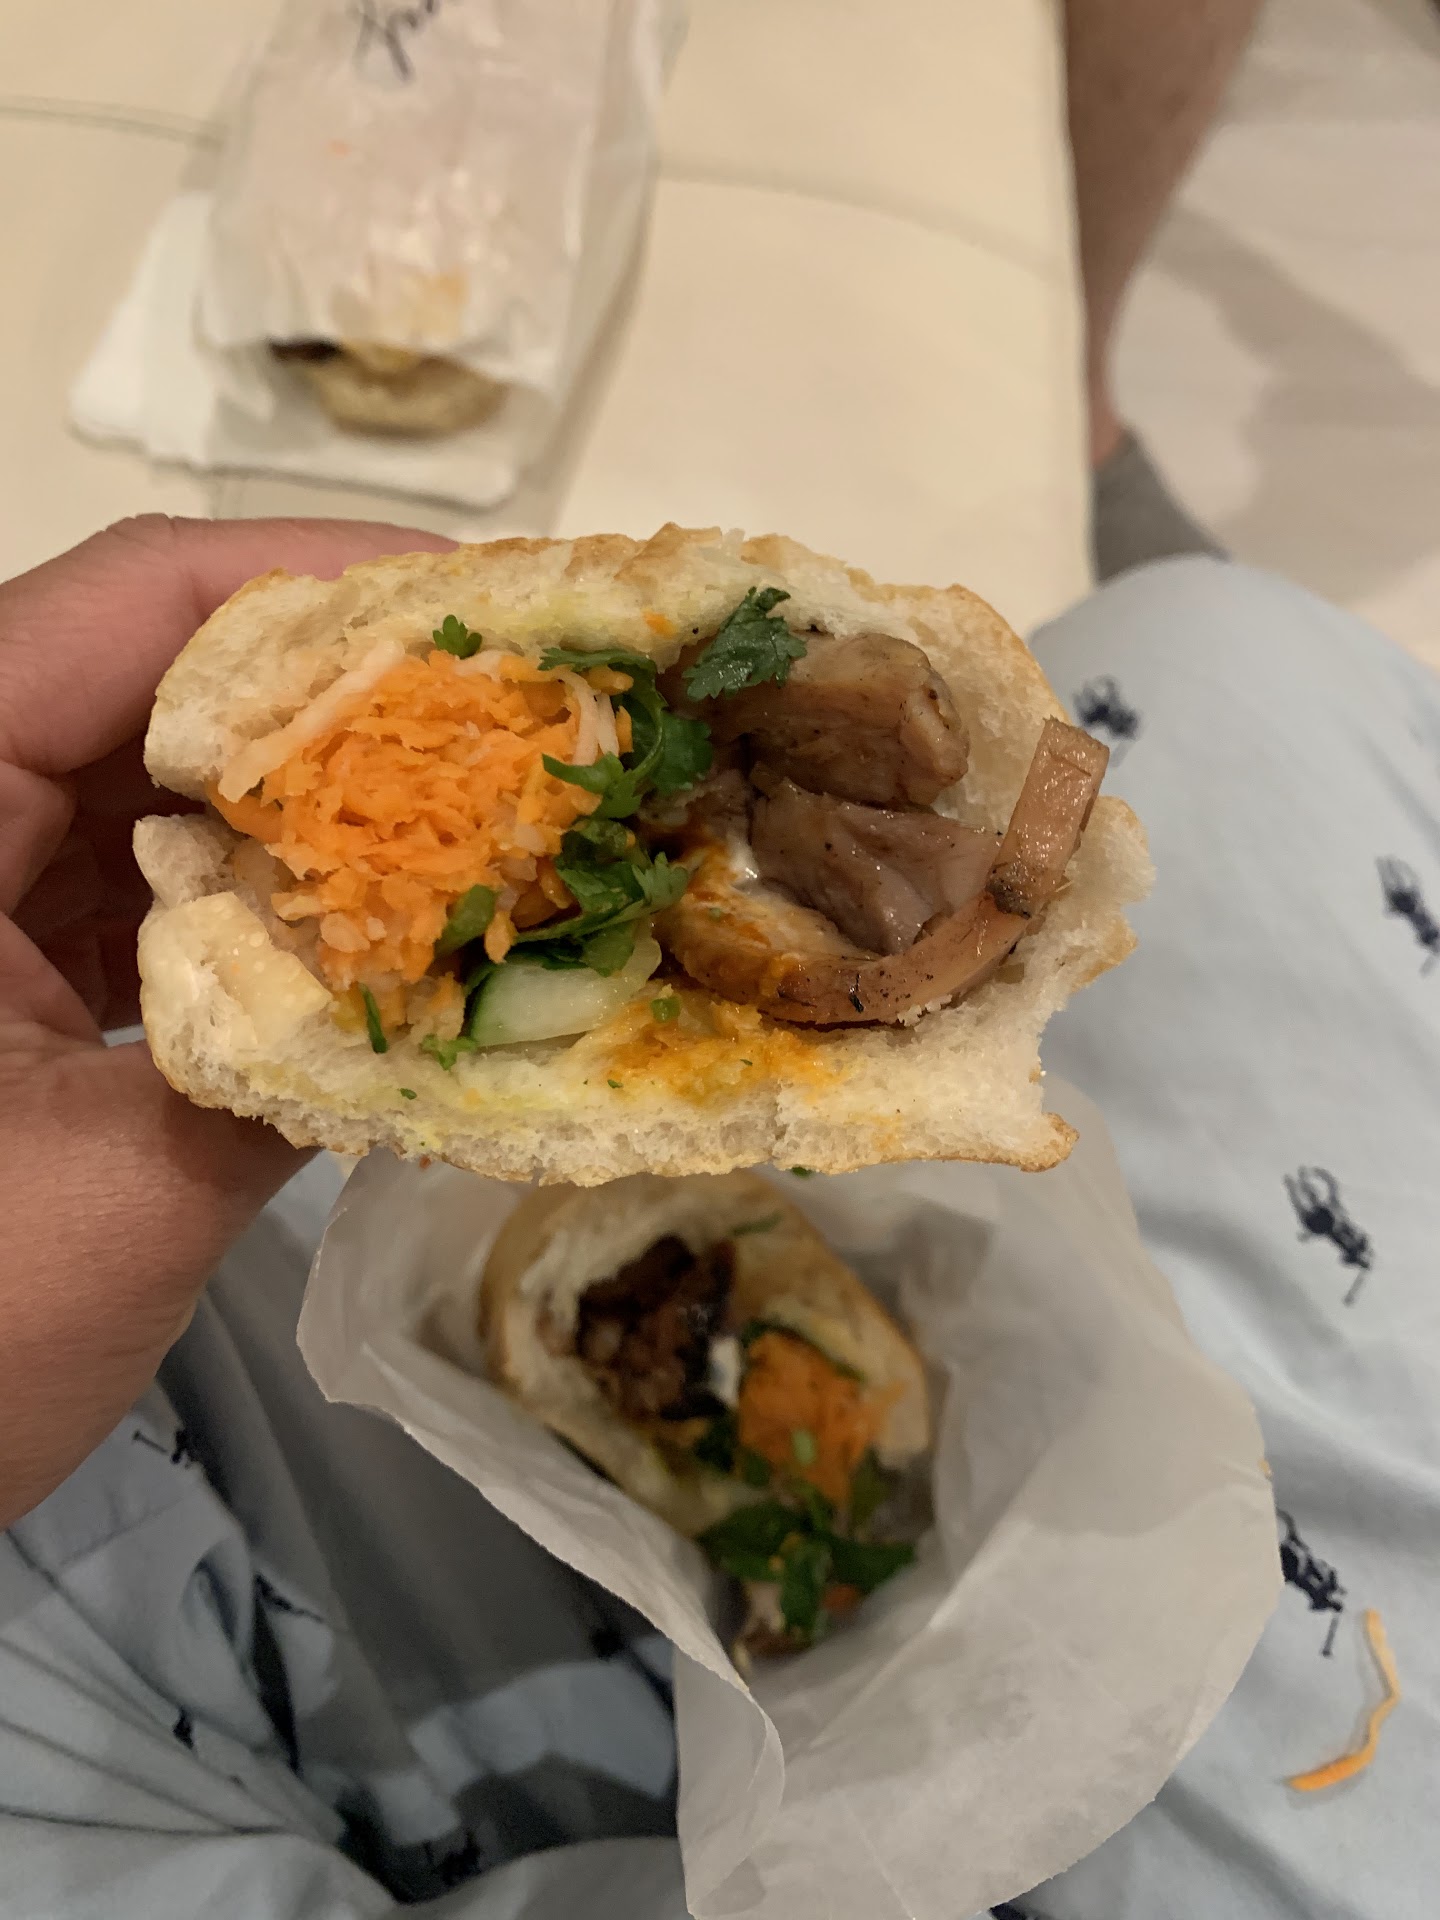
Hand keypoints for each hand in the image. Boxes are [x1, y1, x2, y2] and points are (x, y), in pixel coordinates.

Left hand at [0, 514, 452, 1527]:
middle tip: (525, 723)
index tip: (492, 614)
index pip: (122, 608)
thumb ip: (301, 1056)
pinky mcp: (1, 969)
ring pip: (162, 785)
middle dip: (342, 696)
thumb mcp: (117, 1197)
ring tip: (481, 814)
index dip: (315, 581)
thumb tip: (488, 967)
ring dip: (313, 802)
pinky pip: (150, 885)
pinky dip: (265, 896)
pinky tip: (379, 925)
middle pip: (155, 682)